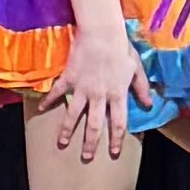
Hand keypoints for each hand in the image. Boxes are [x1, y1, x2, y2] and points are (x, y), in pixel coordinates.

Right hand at [43, 23, 139, 166]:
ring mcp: (82, 88)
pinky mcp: (68, 78)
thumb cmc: (121, 48)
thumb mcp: (136, 68)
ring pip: (73, 114)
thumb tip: (148, 104)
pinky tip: (41, 110)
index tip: (113, 152)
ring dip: (67, 130)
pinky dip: (49, 101)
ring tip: (62, 143)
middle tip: (86, 157)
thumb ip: (141, 88)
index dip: (115, 139)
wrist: (102, 32)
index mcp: (117, 94)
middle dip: (90, 143)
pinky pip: (57, 92)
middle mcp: (99, 96)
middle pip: (94, 125)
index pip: (117, 123)